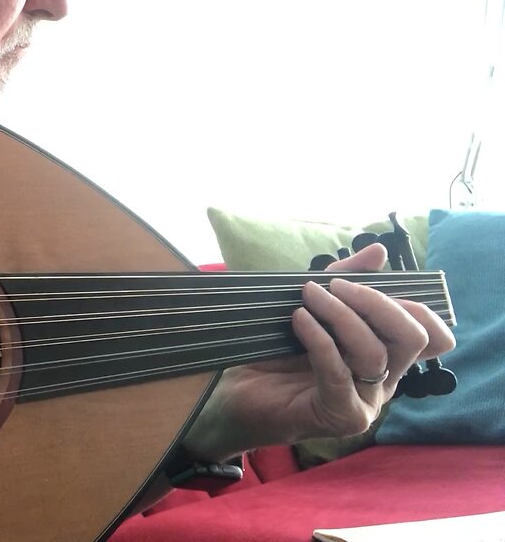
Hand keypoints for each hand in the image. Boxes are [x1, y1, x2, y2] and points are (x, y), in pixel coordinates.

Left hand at [184, 243, 455, 460]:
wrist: (237, 395)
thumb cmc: (276, 353)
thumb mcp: (312, 307)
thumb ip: (345, 280)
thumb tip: (378, 251)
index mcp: (385, 356)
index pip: (430, 334)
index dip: (411, 304)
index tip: (367, 283)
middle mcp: (384, 380)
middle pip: (412, 338)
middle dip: (377, 303)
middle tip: (335, 285)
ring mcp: (366, 402)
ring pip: (374, 352)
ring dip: (340, 315)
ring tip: (309, 296)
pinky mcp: (342, 416)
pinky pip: (339, 372)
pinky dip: (319, 339)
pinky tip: (299, 320)